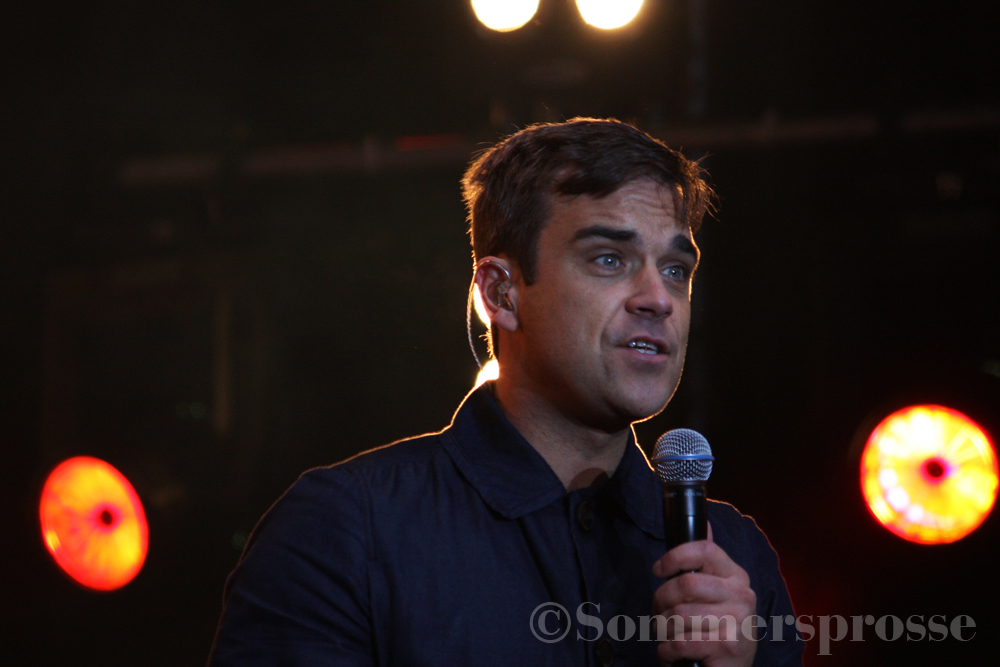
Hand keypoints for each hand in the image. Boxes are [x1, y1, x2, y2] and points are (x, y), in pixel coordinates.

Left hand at [651, 524, 756, 666]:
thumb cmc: (716, 629)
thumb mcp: (717, 592)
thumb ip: (707, 562)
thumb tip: (705, 524)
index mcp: (736, 576)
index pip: (704, 550)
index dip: (674, 557)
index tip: (658, 569)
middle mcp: (742, 596)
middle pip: (684, 584)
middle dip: (660, 601)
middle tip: (659, 614)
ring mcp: (737, 622)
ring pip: (677, 616)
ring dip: (663, 630)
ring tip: (670, 636)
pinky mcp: (727, 648)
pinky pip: (678, 643)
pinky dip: (666, 652)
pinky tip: (674, 654)